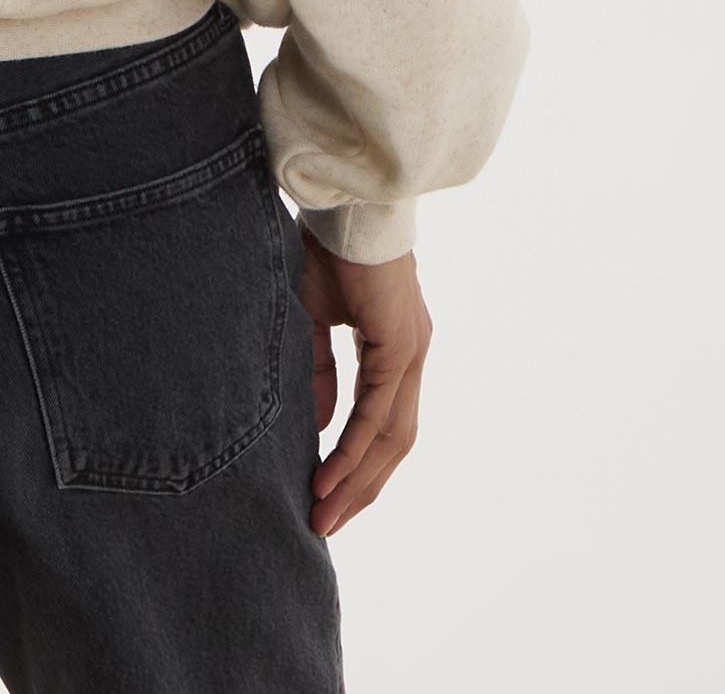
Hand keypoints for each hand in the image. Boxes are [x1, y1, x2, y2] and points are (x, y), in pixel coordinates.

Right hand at [298, 224, 432, 535]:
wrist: (344, 201)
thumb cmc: (326, 246)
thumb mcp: (313, 316)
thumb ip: (318, 368)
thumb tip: (318, 423)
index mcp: (395, 347)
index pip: (382, 422)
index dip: (356, 463)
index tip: (324, 495)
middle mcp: (411, 355)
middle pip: (394, 443)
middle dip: (360, 488)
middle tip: (326, 523)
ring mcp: (411, 352)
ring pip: (392, 437)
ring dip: (359, 480)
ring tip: (325, 513)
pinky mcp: (399, 345)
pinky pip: (378, 413)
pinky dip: (354, 448)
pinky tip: (330, 473)